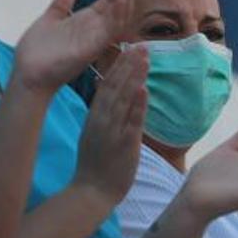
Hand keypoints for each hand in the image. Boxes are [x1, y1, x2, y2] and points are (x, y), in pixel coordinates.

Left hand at [13, 0, 136, 93]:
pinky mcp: (93, 49)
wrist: (28, 74)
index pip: (109, 0)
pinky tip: (120, 0)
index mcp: (87, 22)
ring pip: (119, 16)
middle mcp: (96, 30)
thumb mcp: (48, 21)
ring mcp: (96, 39)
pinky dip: (117, 16)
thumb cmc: (37, 52)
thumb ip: (59, 8)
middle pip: (118, 5)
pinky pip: (110, 31)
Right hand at [72, 48, 147, 205]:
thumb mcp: (96, 132)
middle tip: (142, 45)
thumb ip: (104, 112)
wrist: (92, 192)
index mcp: (95, 116)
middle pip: (115, 86)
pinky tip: (143, 89)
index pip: (107, 85)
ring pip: (123, 99)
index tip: (131, 48)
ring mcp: (111, 131)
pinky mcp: (123, 144)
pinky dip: (137, 106)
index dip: (120, 66)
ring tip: (145, 58)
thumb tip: (109, 92)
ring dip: (134, 77)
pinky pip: (131, 122)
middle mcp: (101, 119)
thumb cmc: (97, 163)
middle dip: (129, 65)